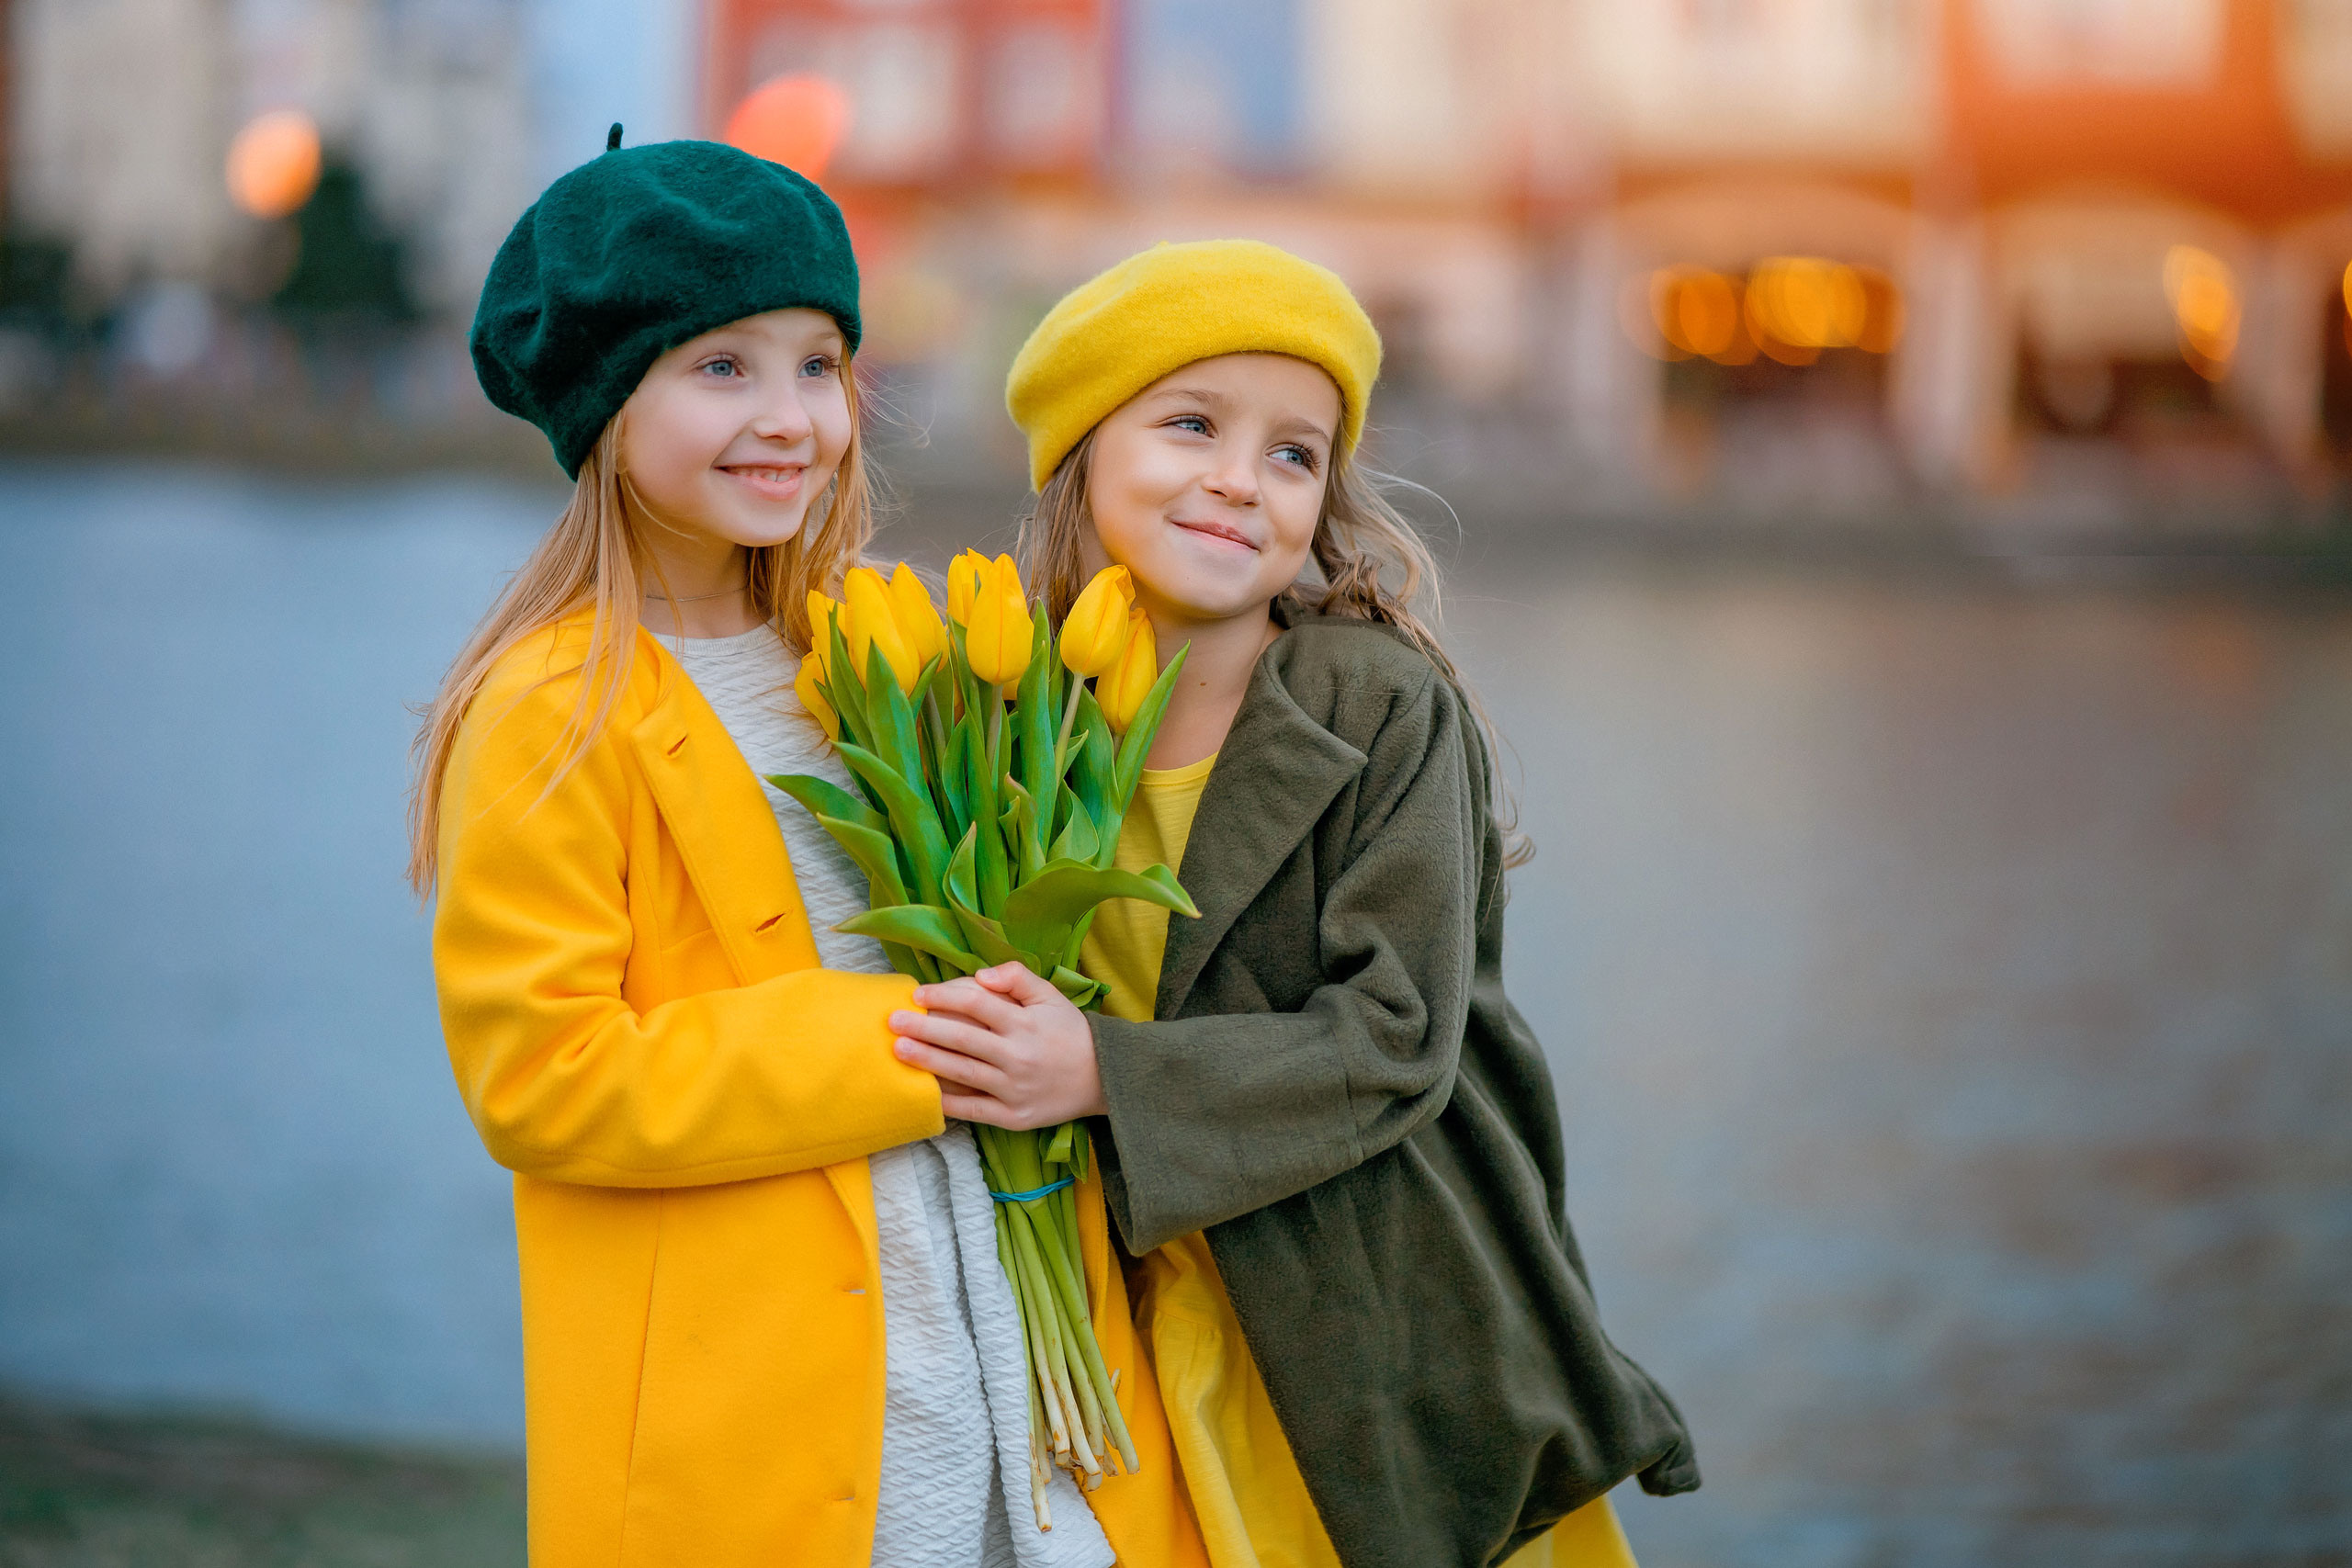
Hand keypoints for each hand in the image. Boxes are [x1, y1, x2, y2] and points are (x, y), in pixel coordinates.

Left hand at [891, 962, 1105, 1128]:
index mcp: (1025, 1023)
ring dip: (927, 1061)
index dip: (944, 996)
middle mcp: (1017, 1055)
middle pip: (962, 1038)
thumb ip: (1016, 977)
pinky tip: (924, 1093)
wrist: (1104, 1078)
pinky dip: (948, 1103)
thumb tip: (979, 975)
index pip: (976, 1004)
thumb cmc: (1069, 1032)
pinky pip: (973, 1109)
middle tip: (893, 1021)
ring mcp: (1014, 1089)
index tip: (918, 994)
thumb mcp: (1051, 995)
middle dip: (924, 1028)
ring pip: (962, 1073)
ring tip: (898, 1051)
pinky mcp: (1014, 1117)